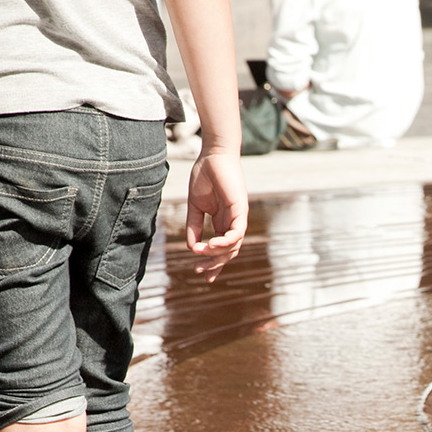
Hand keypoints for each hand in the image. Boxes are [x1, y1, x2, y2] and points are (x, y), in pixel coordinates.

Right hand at [183, 149, 245, 283]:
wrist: (213, 155)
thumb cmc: (205, 176)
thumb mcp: (195, 206)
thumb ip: (194, 226)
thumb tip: (191, 247)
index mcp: (222, 222)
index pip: (221, 249)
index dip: (214, 264)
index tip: (203, 276)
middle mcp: (233, 222)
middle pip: (228, 252)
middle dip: (214, 264)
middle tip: (199, 271)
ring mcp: (238, 217)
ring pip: (233, 246)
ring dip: (217, 254)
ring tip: (201, 254)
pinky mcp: (240, 209)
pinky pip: (237, 232)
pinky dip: (225, 241)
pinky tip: (211, 244)